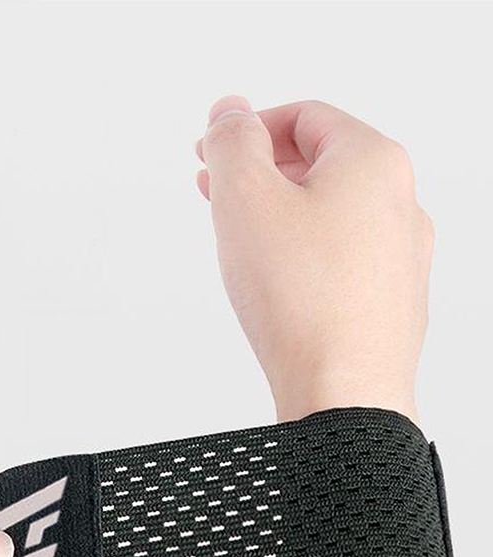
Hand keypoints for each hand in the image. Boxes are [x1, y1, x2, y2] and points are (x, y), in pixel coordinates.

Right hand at [196, 97, 432, 422]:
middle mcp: (399, 203)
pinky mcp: (387, 299)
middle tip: (215, 187)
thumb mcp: (245, 198)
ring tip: (235, 232)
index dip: (248, 126)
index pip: (304, 116)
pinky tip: (273, 277)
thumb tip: (231, 112)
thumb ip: (233, 142)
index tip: (211, 151)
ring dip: (277, 211)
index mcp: (373, 162)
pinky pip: (339, 256)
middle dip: (259, 170)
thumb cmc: (300, 299)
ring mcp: (400, 255)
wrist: (343, 390)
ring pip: (329, 212)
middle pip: (319, 164)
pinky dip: (301, 251)